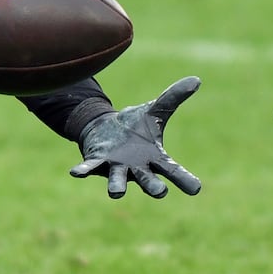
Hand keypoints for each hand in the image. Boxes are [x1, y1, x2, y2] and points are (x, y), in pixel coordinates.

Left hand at [70, 76, 201, 198]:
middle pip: (148, 181)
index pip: (173, 170)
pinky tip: (75, 172)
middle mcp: (137, 168)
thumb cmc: (135, 126)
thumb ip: (173, 97)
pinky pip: (89, 169)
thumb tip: (196, 79)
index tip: (196, 189)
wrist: (105, 128)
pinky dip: (83, 171)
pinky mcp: (97, 162)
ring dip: (117, 187)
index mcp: (154, 159)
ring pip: (118, 181)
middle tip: (161, 192)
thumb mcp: (155, 110)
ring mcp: (116, 167)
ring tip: (116, 193)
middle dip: (153, 187)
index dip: (184, 180)